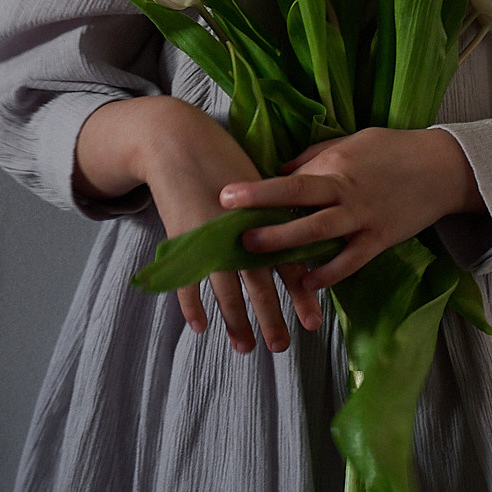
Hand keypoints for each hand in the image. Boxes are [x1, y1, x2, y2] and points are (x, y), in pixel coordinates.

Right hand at [75, 98, 322, 354]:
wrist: (179, 144)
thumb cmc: (225, 162)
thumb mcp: (259, 186)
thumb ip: (278, 216)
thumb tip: (302, 241)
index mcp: (265, 219)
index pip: (288, 263)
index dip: (300, 294)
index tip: (312, 322)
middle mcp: (240, 233)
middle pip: (258, 285)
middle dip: (270, 319)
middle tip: (280, 348)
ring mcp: (209, 239)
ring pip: (225, 290)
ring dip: (235, 322)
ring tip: (245, 347)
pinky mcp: (182, 240)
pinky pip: (187, 281)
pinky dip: (192, 305)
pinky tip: (199, 327)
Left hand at [220, 126, 483, 291]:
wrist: (442, 168)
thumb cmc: (392, 149)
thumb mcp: (351, 142)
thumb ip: (314, 157)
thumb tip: (280, 171)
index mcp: (337, 166)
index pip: (291, 180)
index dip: (258, 190)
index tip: (227, 196)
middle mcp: (347, 193)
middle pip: (301, 205)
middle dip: (266, 219)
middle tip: (235, 233)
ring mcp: (364, 218)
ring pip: (321, 234)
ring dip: (288, 247)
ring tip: (260, 258)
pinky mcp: (380, 240)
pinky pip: (351, 261)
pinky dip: (329, 273)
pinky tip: (307, 283)